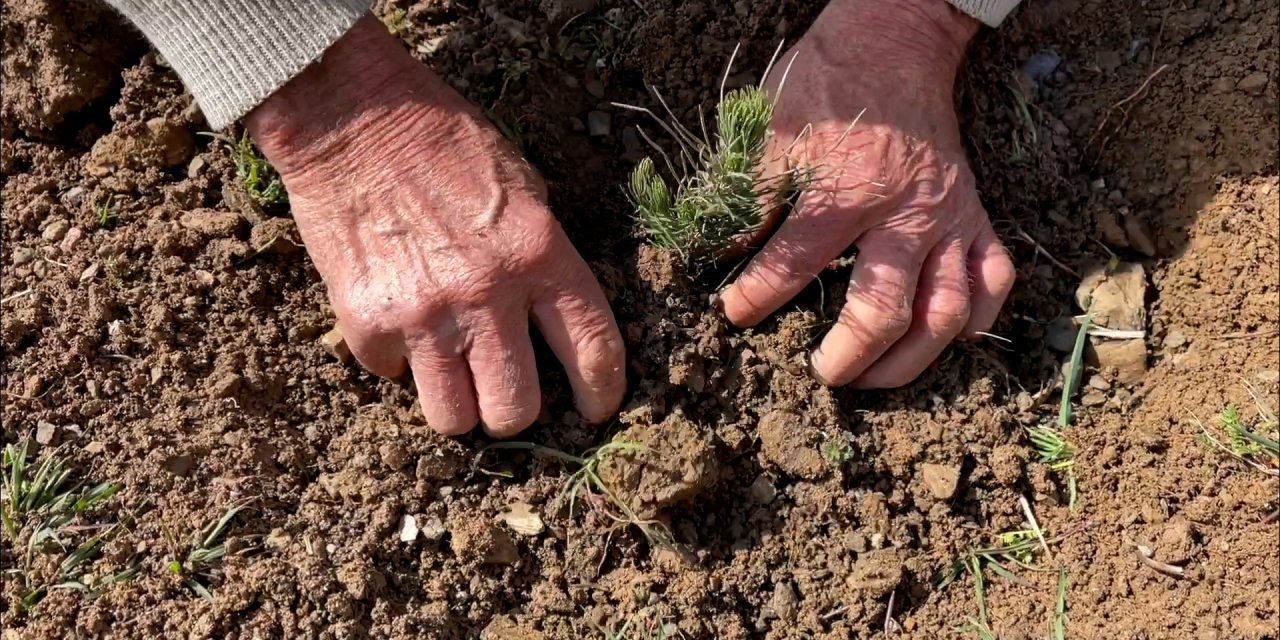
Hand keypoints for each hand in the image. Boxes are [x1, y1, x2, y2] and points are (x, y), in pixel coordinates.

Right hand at [247, 16, 625, 435]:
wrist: (352, 117)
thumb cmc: (445, 146)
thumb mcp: (523, 192)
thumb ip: (543, 262)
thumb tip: (556, 331)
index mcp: (539, 254)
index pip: (592, 348)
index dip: (601, 393)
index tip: (595, 410)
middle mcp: (487, 293)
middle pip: (515, 409)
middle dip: (513, 410)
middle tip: (504, 389)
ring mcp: (424, 314)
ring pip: (454, 418)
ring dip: (457, 403)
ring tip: (451, 370)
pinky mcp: (366, 324)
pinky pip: (394, 377)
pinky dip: (398, 361)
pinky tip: (399, 319)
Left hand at [720, 0, 1014, 387]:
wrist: (894, 43)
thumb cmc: (828, 87)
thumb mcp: (773, 131)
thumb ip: (752, 196)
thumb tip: (724, 252)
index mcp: (847, 190)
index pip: (796, 263)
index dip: (757, 297)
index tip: (733, 315)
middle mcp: (904, 213)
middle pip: (882, 310)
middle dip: (848, 356)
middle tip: (821, 374)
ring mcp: (948, 219)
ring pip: (946, 311)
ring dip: (911, 359)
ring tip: (876, 378)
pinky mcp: (977, 213)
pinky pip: (995, 276)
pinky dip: (979, 317)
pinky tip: (952, 341)